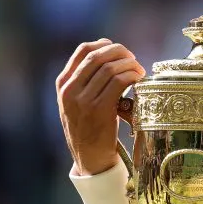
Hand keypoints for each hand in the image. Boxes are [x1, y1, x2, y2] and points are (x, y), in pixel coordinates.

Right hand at [57, 39, 145, 175]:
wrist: (89, 158)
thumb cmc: (89, 127)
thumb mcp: (77, 102)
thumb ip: (85, 81)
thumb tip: (109, 55)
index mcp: (63, 84)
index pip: (83, 50)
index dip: (104, 45)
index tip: (119, 50)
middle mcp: (69, 90)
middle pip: (98, 56)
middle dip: (121, 53)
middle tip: (133, 59)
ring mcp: (83, 100)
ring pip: (110, 68)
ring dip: (130, 65)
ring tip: (139, 71)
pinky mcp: (99, 110)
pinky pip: (119, 82)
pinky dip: (132, 76)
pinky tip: (139, 79)